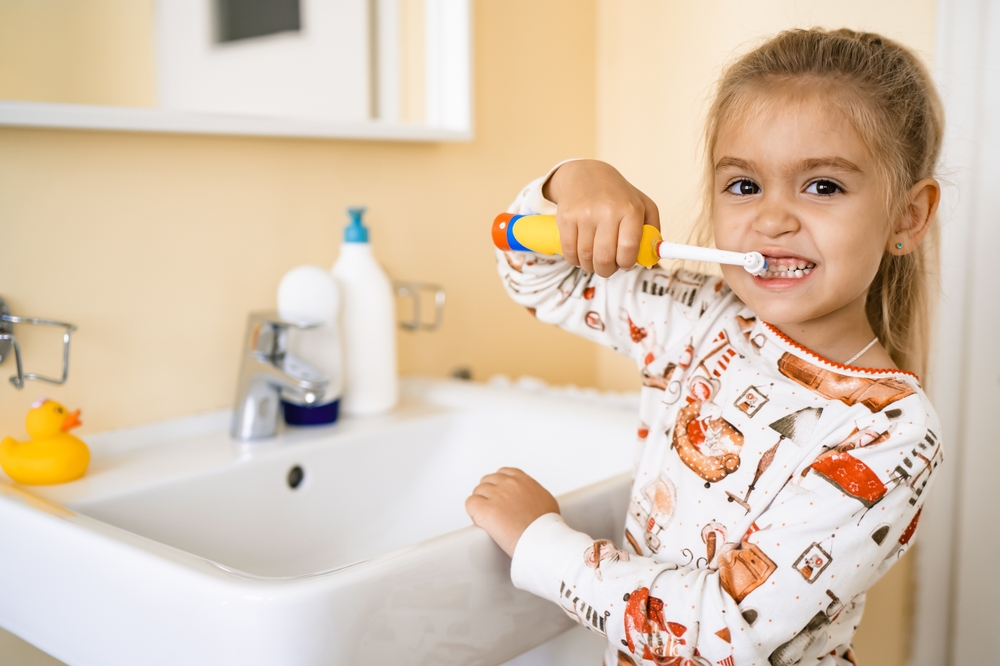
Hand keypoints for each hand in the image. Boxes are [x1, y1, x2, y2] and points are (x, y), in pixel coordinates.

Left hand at [465, 467, 559, 556]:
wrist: (541, 540)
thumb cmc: (546, 527)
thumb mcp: (546, 501)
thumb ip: (533, 494)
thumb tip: (530, 500)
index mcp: (523, 480)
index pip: (503, 473)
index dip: (498, 486)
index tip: (499, 496)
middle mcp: (508, 484)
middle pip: (487, 481)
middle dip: (488, 495)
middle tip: (493, 510)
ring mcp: (496, 495)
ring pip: (478, 492)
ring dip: (480, 504)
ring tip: (489, 520)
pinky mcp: (485, 509)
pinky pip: (470, 504)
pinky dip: (473, 513)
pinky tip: (482, 523)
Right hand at [543, 159, 659, 277]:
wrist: (586, 174)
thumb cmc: (618, 195)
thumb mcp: (643, 205)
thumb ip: (652, 232)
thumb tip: (651, 257)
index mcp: (630, 209)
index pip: (628, 249)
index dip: (625, 263)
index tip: (624, 263)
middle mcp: (607, 211)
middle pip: (605, 258)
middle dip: (607, 270)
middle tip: (607, 267)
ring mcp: (584, 215)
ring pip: (585, 257)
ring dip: (590, 266)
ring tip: (594, 260)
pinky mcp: (566, 218)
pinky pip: (569, 252)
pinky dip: (575, 260)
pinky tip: (580, 255)